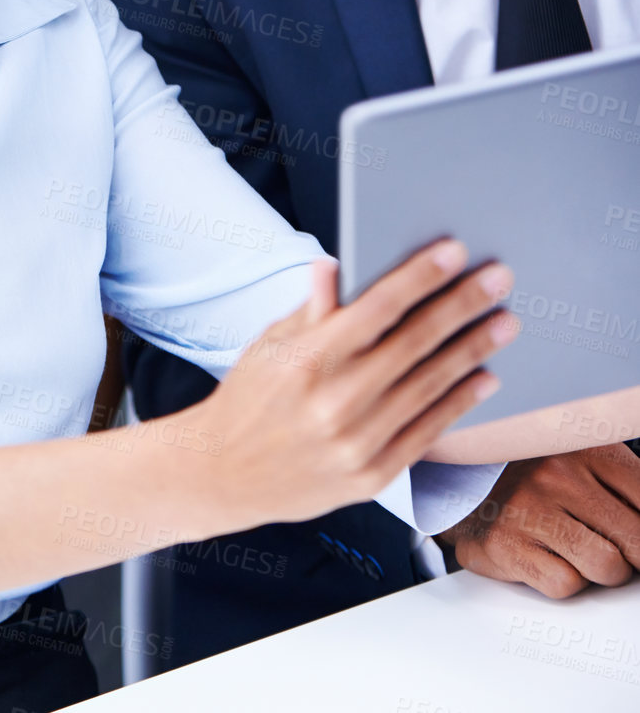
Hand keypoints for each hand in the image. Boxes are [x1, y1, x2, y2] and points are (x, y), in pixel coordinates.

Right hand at [180, 240, 517, 536]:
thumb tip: (336, 265)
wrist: (224, 475)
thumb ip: (311, 308)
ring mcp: (356, 443)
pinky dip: (459, 402)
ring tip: (505, 323)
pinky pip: (426, 432)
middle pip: (413, 344)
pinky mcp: (371, 477)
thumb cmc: (249, 397)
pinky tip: (485, 376)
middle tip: (499, 279)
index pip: (375, 308)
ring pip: (428, 386)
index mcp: (306, 359)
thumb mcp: (269, 343)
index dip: (418, 277)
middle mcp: (334, 402)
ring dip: (473, 350)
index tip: (455, 252)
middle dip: (462, 306)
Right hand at [438, 445, 639, 595]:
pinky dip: (563, 581)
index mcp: (586, 447)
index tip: (635, 541)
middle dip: (634, 557)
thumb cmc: (545, 489)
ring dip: (601, 571)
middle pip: (638, 541)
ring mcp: (528, 506)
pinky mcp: (505, 542)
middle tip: (616, 548)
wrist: (473, 499)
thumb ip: (632, 493)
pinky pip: (566, 585)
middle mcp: (556, 472)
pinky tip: (548, 557)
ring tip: (580, 551)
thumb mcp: (592, 471)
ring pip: (607, 567)